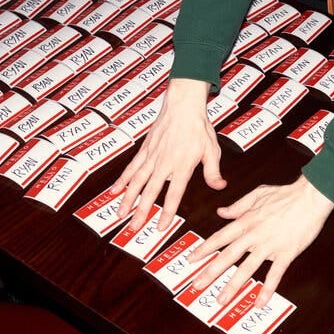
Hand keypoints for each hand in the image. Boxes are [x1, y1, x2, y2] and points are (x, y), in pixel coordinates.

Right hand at [111, 78, 226, 230]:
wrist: (183, 105)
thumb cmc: (198, 127)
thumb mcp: (212, 150)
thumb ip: (213, 171)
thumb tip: (219, 187)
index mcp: (182, 166)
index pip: (173, 194)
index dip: (166, 212)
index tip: (159, 227)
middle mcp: (164, 163)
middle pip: (150, 192)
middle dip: (141, 211)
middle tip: (133, 227)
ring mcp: (151, 156)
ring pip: (136, 181)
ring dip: (127, 199)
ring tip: (119, 214)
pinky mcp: (144, 149)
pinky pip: (131, 167)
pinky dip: (122, 179)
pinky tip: (114, 190)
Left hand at [188, 175, 333, 307]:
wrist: (311, 197)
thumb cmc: (285, 194)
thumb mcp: (257, 194)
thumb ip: (238, 205)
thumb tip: (220, 212)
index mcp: (246, 221)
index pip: (220, 238)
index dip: (204, 249)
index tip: (191, 260)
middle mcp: (254, 235)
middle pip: (228, 256)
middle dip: (210, 272)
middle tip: (197, 285)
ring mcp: (269, 246)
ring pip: (247, 269)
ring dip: (232, 285)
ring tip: (221, 299)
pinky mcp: (286, 254)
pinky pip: (274, 275)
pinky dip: (266, 290)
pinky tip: (259, 303)